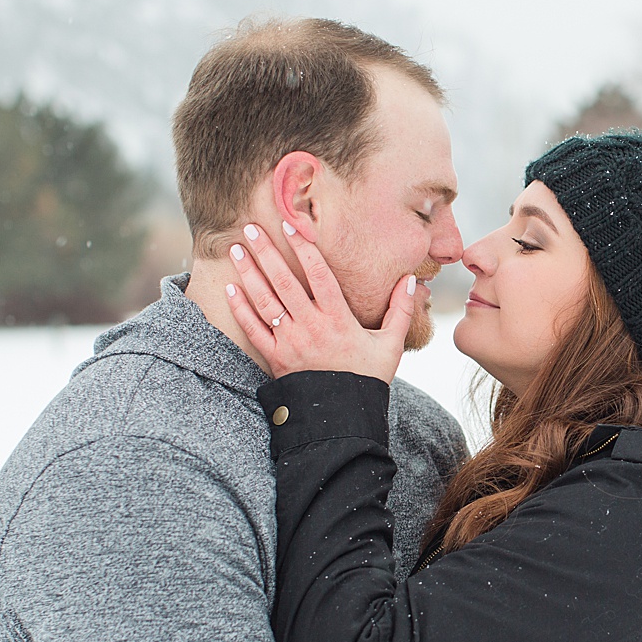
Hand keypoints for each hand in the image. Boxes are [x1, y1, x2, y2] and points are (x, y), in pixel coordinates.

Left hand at [223, 221, 426, 382]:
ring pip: (265, 301)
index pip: (318, 274)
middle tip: (252, 228)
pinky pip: (253, 329)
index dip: (304, 248)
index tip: (290, 225)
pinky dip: (240, 308)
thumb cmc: (367, 378)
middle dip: (266, 252)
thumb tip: (411, 280)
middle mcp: (311, 326)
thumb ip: (401, 310)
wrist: (343, 416)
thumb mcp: (390, 344)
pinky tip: (230, 288)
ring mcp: (291, 342)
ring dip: (249, 274)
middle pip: (284, 282)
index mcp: (339, 319)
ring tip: (237, 250)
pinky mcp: (275, 358)